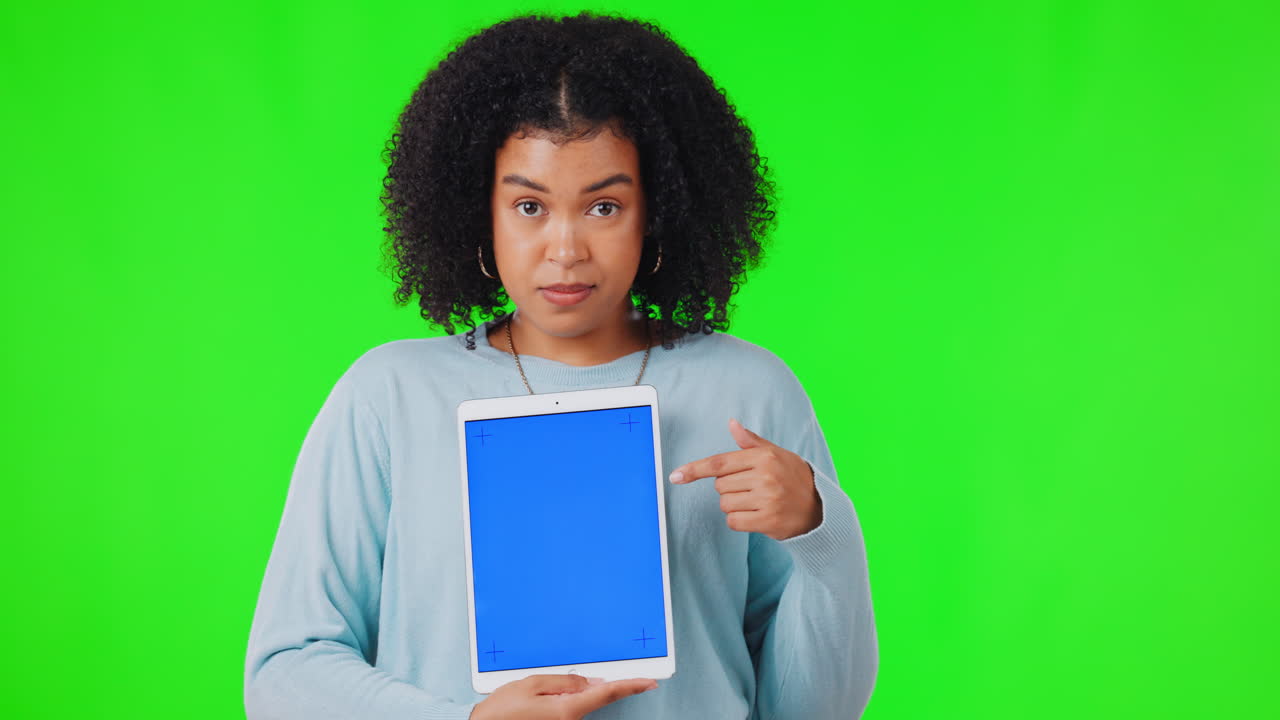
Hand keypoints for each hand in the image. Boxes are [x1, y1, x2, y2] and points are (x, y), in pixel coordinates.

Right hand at [469, 674, 657, 719]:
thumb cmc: (501, 712)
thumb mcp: (531, 685)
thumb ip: (565, 681)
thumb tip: (590, 681)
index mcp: (567, 710)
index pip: (607, 693)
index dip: (631, 685)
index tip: (650, 682)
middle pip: (590, 697)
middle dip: (583, 684)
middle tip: (555, 683)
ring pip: (576, 702)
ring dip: (565, 692)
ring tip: (533, 694)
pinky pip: (566, 709)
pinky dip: (560, 699)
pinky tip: (538, 700)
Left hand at [669, 418, 821, 540]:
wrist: (820, 508)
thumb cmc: (793, 478)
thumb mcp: (776, 454)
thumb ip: (751, 442)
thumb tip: (732, 424)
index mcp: (763, 457)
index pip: (719, 463)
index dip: (694, 469)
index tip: (675, 476)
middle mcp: (764, 476)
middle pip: (719, 485)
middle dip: (729, 488)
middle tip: (751, 488)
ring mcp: (766, 499)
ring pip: (725, 504)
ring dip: (734, 505)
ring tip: (756, 502)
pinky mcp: (767, 521)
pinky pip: (733, 522)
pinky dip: (739, 520)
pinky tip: (756, 515)